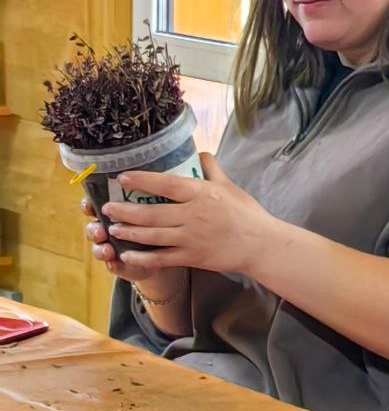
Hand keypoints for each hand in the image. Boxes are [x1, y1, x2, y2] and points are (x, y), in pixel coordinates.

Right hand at [81, 196, 168, 284]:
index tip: (89, 205)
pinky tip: (114, 263)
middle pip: (92, 228)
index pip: (93, 205)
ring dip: (100, 249)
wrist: (166, 250)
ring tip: (108, 250)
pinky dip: (113, 264)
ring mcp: (112, 248)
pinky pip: (112, 265)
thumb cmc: (156, 220)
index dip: (87, 205)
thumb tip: (149, 180)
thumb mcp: (152, 204)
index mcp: (112, 211)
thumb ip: (144, 195)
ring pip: (98, 248)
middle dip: (93, 230)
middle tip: (100, 231)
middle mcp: (108, 229)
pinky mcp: (120, 264)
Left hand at [100, 154, 275, 275]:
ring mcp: (191, 238)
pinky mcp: (192, 257)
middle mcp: (193, 215)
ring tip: (111, 228)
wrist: (260, 244)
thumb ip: (211, 169)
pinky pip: (163, 258)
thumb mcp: (229, 186)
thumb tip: (199, 153)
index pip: (166, 184)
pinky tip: (127, 255)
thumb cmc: (246, 213)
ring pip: (153, 236)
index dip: (142, 180)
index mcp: (201, 194)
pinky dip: (144, 258)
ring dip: (130, 232)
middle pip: (152, 213)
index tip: (122, 178)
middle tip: (106, 208)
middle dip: (125, 211)